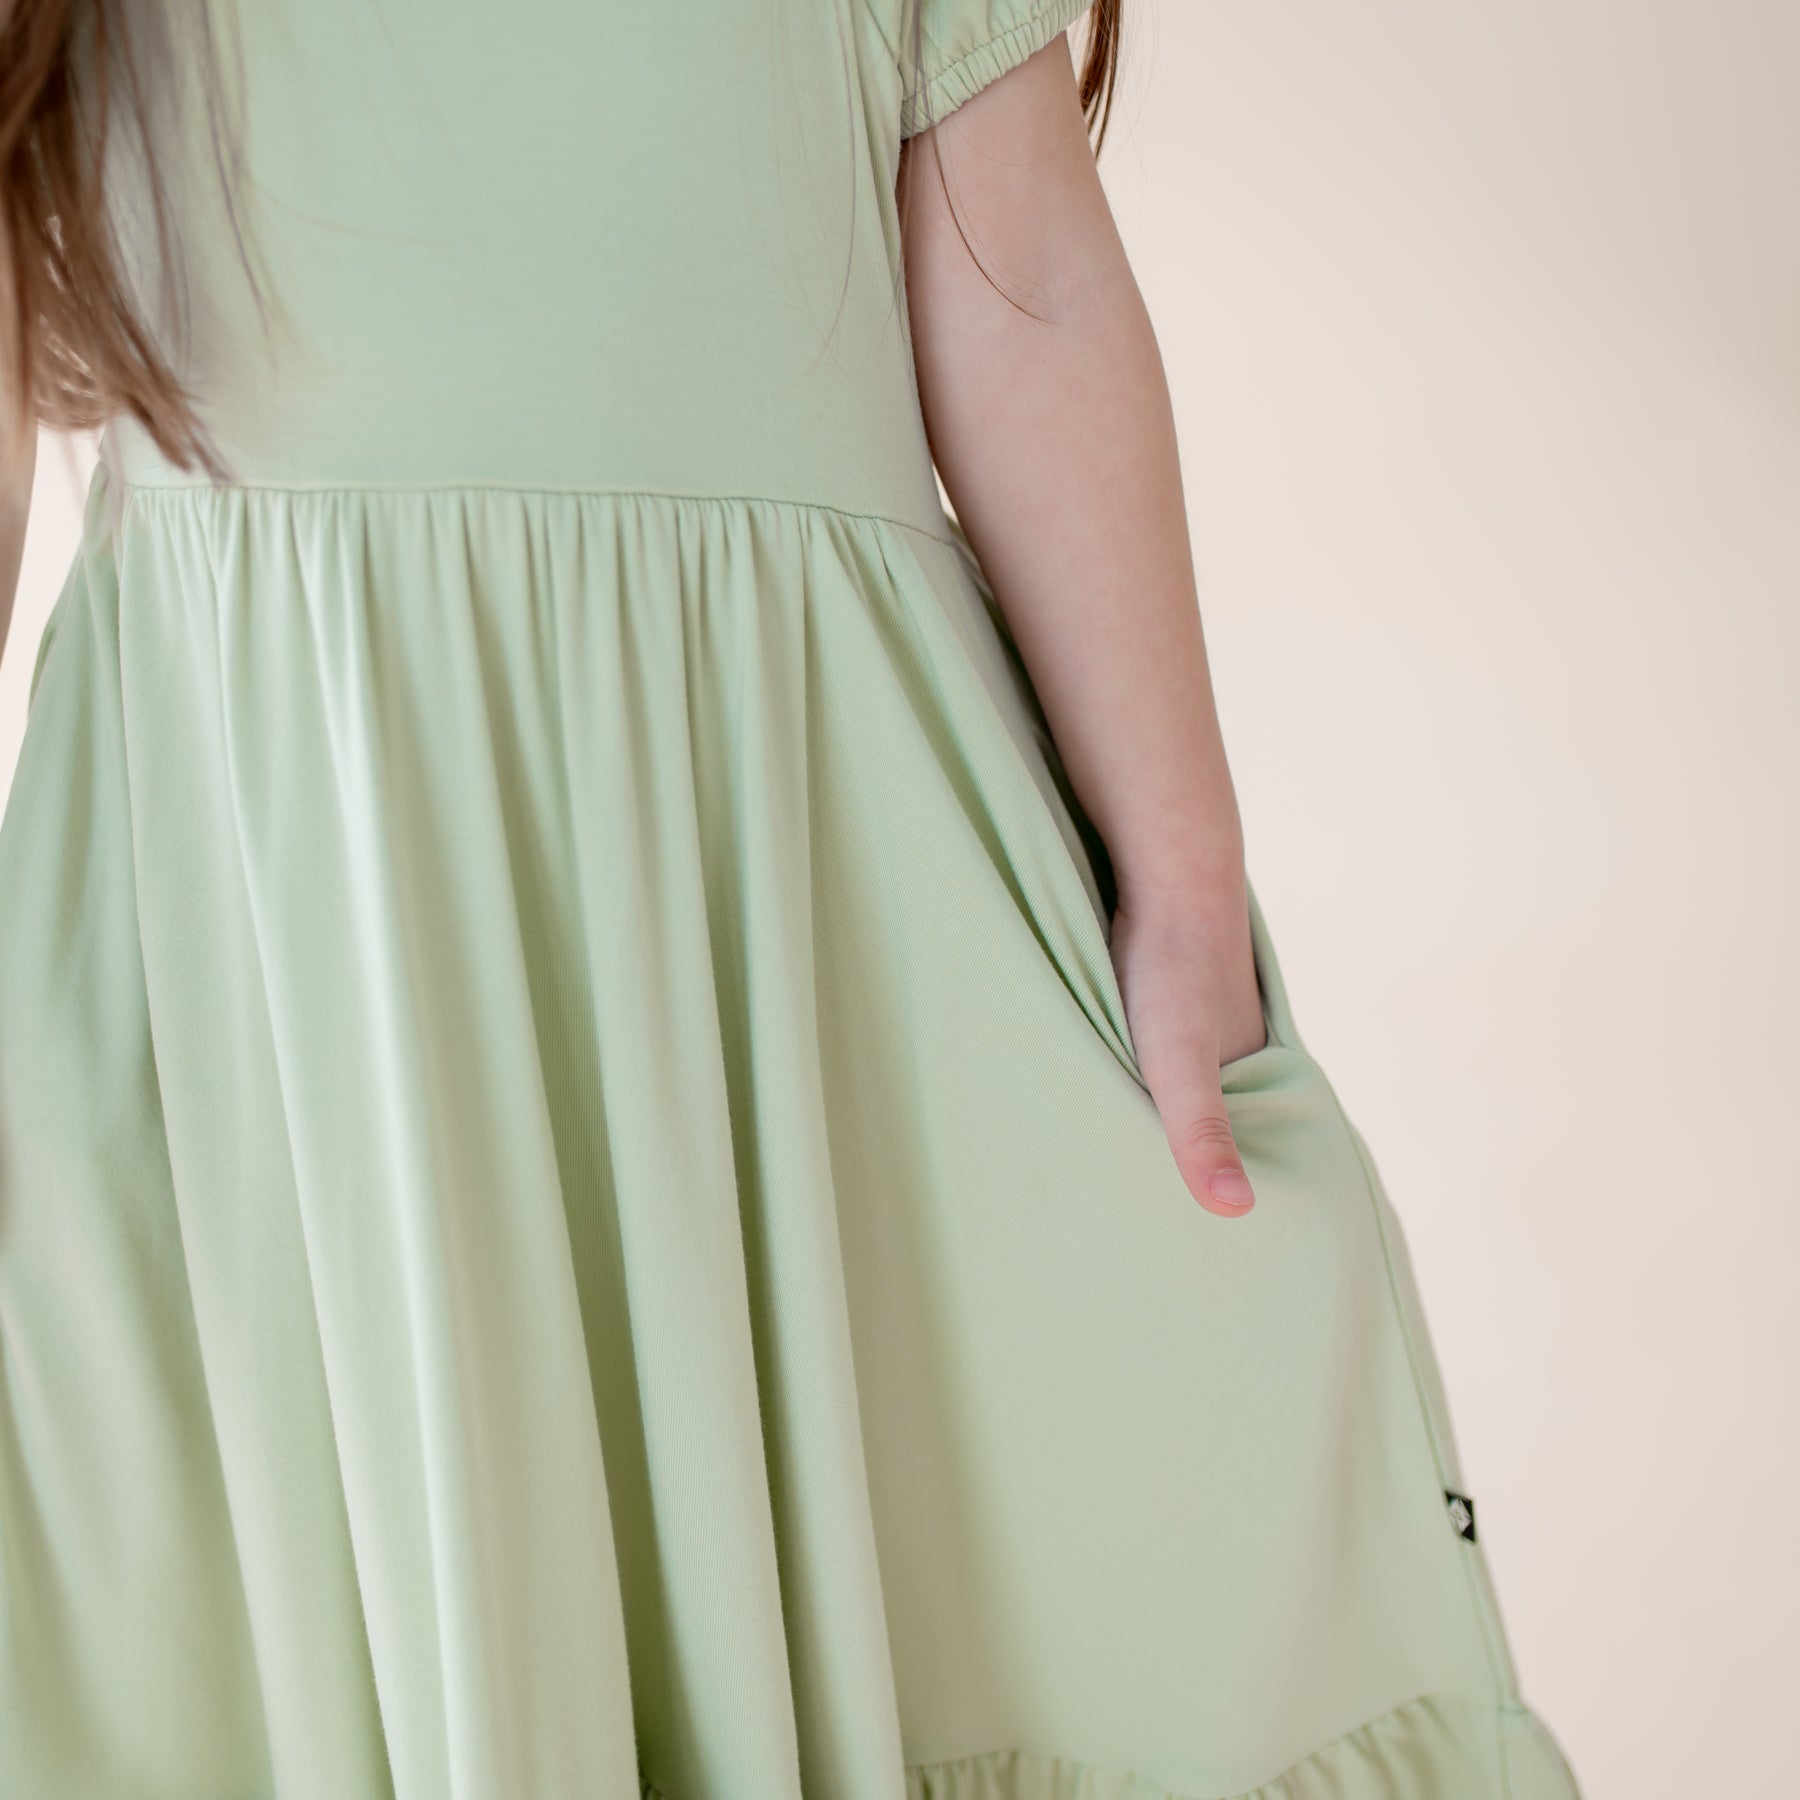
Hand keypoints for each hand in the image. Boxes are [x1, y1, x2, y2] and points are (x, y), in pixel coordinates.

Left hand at [1108, 880, 1267, 1218]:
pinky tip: (1103, 1079)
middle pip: (1214, 1121)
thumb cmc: (1171, 972)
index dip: (1223, 1189)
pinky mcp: (1163, 990)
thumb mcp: (1179, 1067)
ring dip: (1153, 1111)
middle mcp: (1238, 1050)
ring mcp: (1203, 1018)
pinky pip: (1148, 1043)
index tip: (1184, 1245)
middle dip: (1187, 1159)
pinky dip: (1133, 1065)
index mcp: (1256, 1077)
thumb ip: (1202, 1135)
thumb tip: (1236, 1212)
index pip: (1249, 1154)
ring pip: (1178, 1082)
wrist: (1164, 867)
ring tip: (1115, 1161)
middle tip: (1140, 1217)